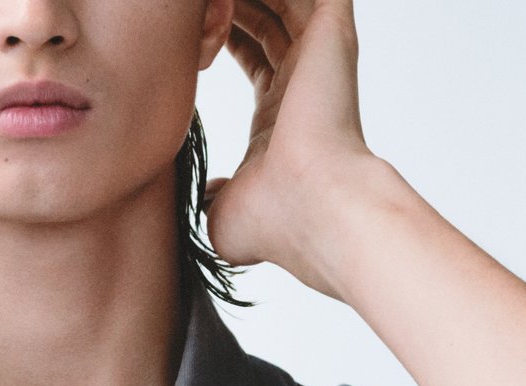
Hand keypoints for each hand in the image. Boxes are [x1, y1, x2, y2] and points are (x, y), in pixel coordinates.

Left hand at [204, 0, 379, 300]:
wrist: (310, 209)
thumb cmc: (272, 223)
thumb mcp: (221, 211)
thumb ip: (210, 194)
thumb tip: (206, 195)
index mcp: (280, 115)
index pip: (255, 55)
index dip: (224, 35)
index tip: (192, 30)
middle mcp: (304, 81)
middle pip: (267, 17)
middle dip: (232, 7)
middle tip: (196, 5)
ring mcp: (321, 53)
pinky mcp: (332, 30)